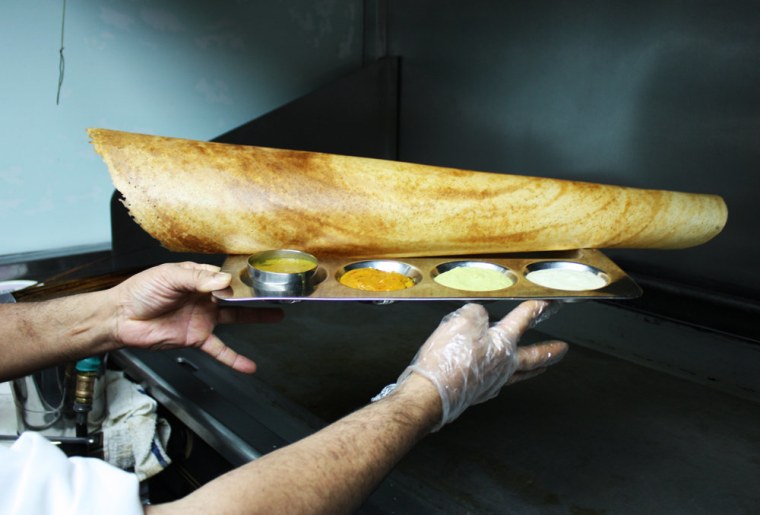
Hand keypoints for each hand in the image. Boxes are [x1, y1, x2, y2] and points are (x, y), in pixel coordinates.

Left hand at [108, 262, 281, 372]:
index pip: (224, 274)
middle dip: (257, 293)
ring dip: (257, 317)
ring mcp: (202, 318)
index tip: (257, 275)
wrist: (121, 318)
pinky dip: (234, 359)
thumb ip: (197, 279)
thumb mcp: (168, 277)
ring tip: (278, 314)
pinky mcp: (196, 337)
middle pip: (236, 294)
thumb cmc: (140, 292)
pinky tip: (249, 366)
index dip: (240, 275)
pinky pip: (219, 349)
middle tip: (278, 291)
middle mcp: (203, 297)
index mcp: (197, 278)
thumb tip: (224, 282)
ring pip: (235, 316)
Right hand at [397, 301, 567, 429]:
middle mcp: (503, 366)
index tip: (548, 304)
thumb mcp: (460, 321)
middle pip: (534, 357)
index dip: (536, 309)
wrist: (431, 394)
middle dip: (550, 350)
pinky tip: (502, 379)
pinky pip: (500, 384)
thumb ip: (475, 314)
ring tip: (542, 367)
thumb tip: (478, 317)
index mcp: (502, 344)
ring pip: (520, 375)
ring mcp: (493, 382)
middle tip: (563, 349)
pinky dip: (506, 379)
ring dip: (534, 369)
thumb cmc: (447, 360)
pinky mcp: (479, 393)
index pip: (523, 320)